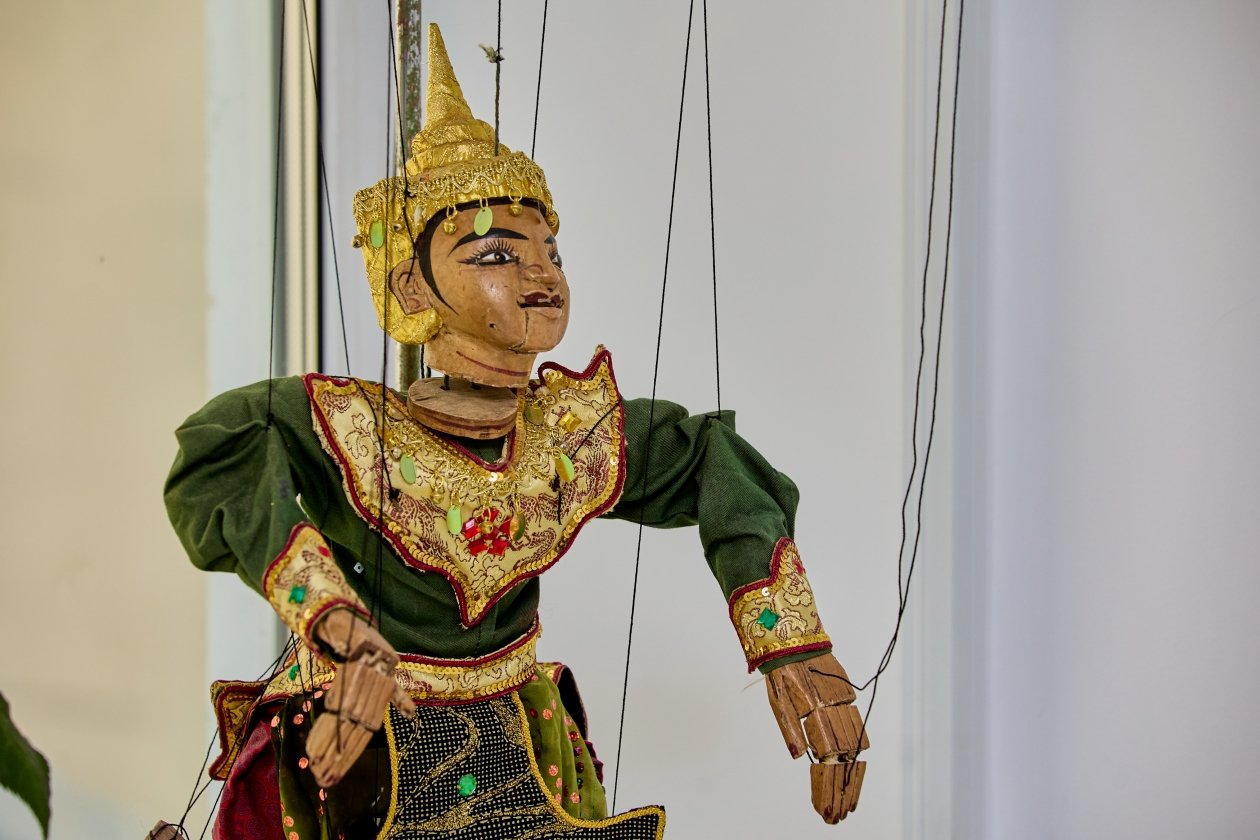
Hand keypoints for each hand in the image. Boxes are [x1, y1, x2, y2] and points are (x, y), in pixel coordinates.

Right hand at [304, 611, 416, 787]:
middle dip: (335, 760)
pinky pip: (334, 707)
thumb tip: (412, 715)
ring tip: (314, 767)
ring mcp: (359, 690)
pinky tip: (311, 743)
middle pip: (351, 735)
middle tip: (322, 779)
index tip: (335, 775)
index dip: (349, 757)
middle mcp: (370, 698)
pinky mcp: (347, 678)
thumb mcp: (390, 677)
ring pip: (341, 725)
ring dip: (325, 749)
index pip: (363, 735)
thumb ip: (398, 698)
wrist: (361, 633)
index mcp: (379, 700)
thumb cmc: (376, 658)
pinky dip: (322, 726)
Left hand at [765, 653, 868, 823]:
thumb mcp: (777, 700)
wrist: (794, 635)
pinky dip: (858, 750)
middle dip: (840, 792)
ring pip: (854, 746)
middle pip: (843, 761)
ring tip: (849, 802)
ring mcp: (844, 703)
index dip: (826, 789)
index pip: (826, 762)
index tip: (825, 811)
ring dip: (852, 777)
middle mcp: (835, 710)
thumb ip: (790, 729)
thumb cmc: (780, 669)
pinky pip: (857, 726)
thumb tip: (801, 757)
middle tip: (837, 816)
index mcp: (816, 713)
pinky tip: (855, 767)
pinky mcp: (847, 694)